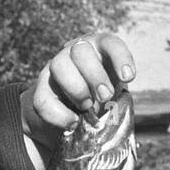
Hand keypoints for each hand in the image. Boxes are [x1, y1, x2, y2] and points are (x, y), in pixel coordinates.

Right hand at [21, 31, 136, 150]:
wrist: (65, 117)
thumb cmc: (97, 103)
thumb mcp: (112, 99)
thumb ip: (118, 103)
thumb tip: (124, 127)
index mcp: (98, 51)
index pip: (109, 42)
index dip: (120, 57)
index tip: (129, 78)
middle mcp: (74, 53)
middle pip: (80, 50)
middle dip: (95, 75)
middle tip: (105, 97)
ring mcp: (54, 68)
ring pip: (59, 65)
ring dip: (76, 88)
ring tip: (86, 108)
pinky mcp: (40, 89)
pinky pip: (44, 98)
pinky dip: (59, 114)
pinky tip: (72, 123)